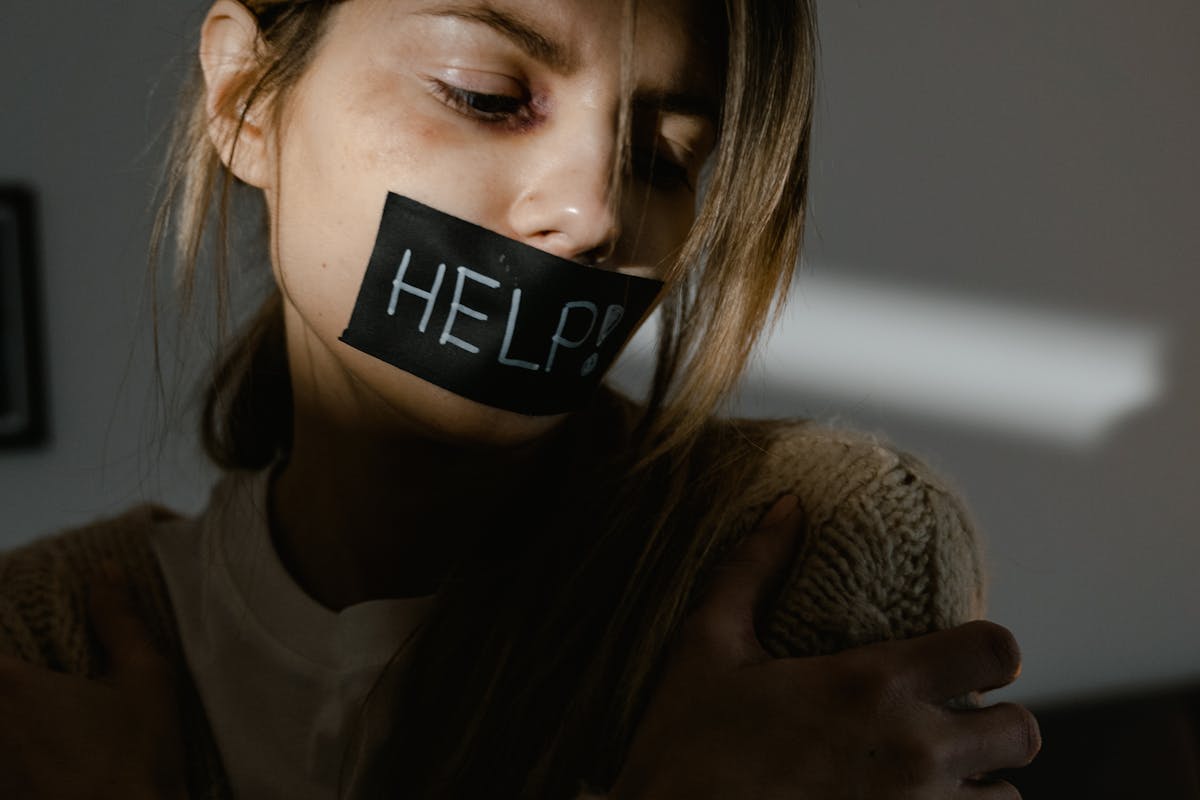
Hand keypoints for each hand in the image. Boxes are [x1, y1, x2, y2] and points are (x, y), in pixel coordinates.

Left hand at [0, 564, 187, 799]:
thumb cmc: (137, 758)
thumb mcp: (145, 677)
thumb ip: (119, 620)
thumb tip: (105, 569)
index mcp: (12, 684)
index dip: (4, 623)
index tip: (21, 627)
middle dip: (13, 672)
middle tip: (41, 672)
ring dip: (15, 714)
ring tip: (56, 720)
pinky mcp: (5, 793)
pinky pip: (4, 764)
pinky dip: (16, 750)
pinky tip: (49, 754)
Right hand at [610, 495, 1040, 798]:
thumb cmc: (685, 744)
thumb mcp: (707, 644)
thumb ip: (752, 568)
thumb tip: (788, 506)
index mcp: (872, 686)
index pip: (996, 651)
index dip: (991, 649)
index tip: (964, 657)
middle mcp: (913, 754)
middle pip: (1023, 733)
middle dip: (996, 722)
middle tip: (952, 721)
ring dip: (979, 785)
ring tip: (933, 777)